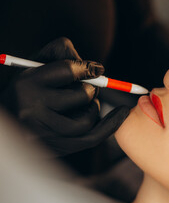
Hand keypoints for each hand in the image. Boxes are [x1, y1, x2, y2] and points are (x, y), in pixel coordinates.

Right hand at [0, 38, 128, 155]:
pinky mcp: (56, 148)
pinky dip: (110, 125)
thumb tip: (96, 69)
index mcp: (27, 83)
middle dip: (91, 88)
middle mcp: (33, 109)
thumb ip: (63, 53)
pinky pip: (91, 138)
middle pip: (81, 94)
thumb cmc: (28, 87)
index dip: (87, 67)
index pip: (67, 70)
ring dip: (94, 106)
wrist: (8, 122)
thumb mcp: (36, 63)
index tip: (97, 69)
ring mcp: (44, 132)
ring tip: (84, 103)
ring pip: (87, 118)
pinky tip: (122, 113)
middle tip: (88, 87)